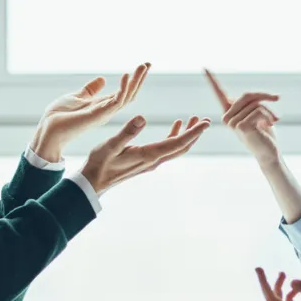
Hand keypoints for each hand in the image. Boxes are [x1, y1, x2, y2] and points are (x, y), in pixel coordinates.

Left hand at [31, 63, 150, 160]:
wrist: (48, 129)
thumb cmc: (59, 116)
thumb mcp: (77, 97)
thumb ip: (91, 90)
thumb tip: (102, 79)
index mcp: (102, 106)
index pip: (123, 92)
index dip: (133, 80)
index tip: (142, 67)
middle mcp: (106, 110)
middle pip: (129, 94)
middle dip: (139, 79)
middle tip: (148, 63)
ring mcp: (104, 113)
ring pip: (127, 96)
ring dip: (136, 81)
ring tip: (143, 66)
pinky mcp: (99, 114)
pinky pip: (116, 101)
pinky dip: (123, 88)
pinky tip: (126, 75)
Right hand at [80, 115, 210, 192]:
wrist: (93, 183)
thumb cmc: (99, 163)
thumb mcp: (110, 145)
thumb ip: (127, 132)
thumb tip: (142, 118)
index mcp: (148, 155)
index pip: (177, 143)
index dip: (193, 132)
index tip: (206, 122)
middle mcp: (153, 160)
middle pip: (181, 147)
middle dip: (195, 134)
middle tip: (206, 120)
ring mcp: (150, 162)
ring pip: (176, 148)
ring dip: (186, 135)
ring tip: (194, 120)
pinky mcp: (146, 162)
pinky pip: (166, 149)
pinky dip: (174, 137)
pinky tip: (174, 126)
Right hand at [203, 69, 280, 162]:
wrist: (268, 152)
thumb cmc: (264, 132)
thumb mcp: (258, 112)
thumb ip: (252, 102)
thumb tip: (250, 97)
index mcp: (229, 112)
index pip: (219, 93)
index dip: (212, 80)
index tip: (205, 67)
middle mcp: (227, 117)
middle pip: (247, 95)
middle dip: (264, 96)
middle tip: (277, 98)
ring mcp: (232, 123)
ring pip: (255, 104)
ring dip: (269, 110)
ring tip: (273, 121)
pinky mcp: (241, 126)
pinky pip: (258, 111)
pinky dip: (269, 116)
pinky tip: (269, 126)